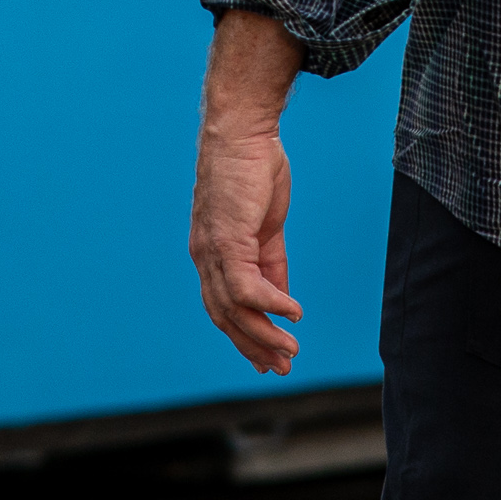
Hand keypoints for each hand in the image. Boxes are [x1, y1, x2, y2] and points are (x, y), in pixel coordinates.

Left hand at [191, 10, 304, 373]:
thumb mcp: (264, 225)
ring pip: (234, 310)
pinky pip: (248, 286)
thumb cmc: (252, 170)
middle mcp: (206, 258)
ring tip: (291, 351)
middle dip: (254, 346)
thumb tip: (281, 301)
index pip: (224, 308)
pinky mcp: (229, 239)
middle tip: (281, 368)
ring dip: (264, 335)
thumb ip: (269, 264)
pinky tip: (294, 314)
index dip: (245, 336)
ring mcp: (214, 250)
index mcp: (213, 254)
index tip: (267, 359)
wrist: (241, 131)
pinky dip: (272, 304)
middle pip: (226, 317)